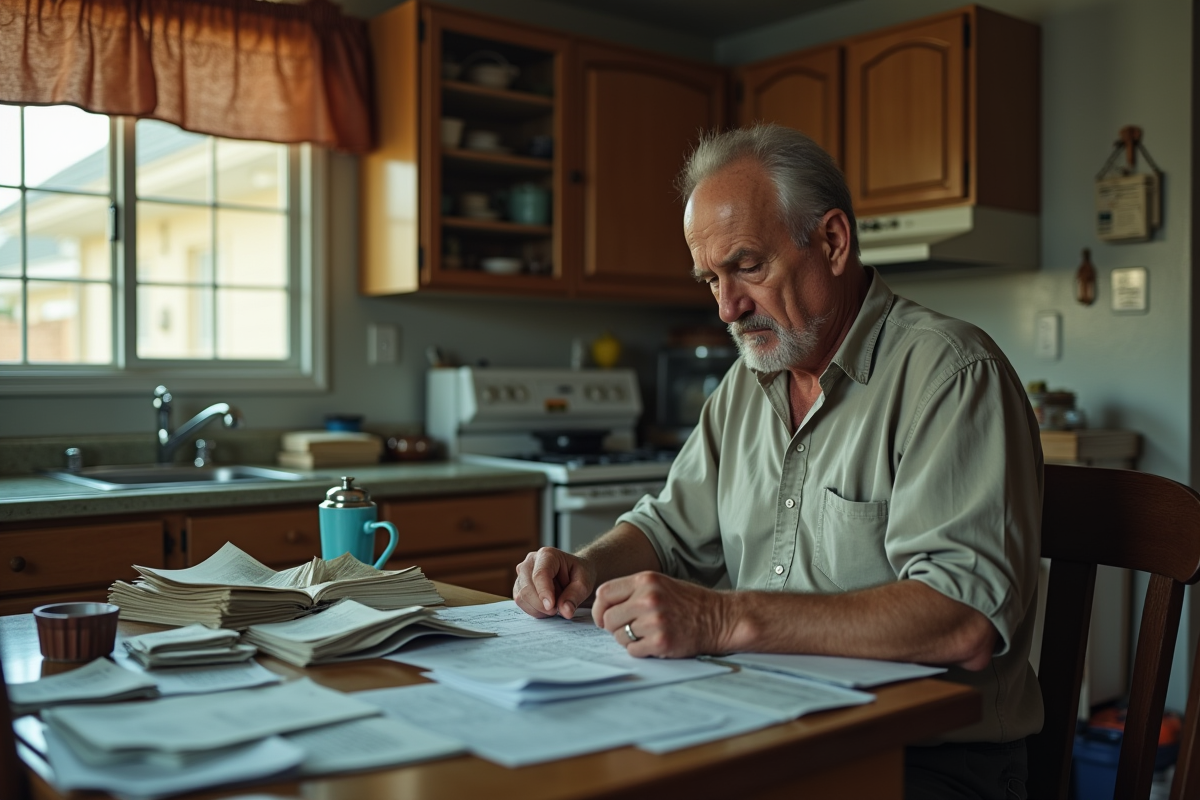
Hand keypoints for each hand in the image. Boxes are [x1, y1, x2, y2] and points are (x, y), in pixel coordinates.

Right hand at [513, 547, 595, 618]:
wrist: (572, 574)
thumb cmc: (578, 574)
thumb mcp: (584, 583)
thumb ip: (575, 596)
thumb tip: (565, 611)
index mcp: (547, 555)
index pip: (540, 574)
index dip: (544, 592)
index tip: (551, 607)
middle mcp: (530, 562)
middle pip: (527, 588)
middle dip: (542, 605)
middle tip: (558, 610)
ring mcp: (521, 574)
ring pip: (521, 598)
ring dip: (539, 609)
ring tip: (555, 605)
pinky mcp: (518, 587)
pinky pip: (521, 603)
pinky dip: (534, 610)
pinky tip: (546, 606)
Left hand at [591, 571, 733, 657]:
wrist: (719, 618)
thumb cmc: (688, 602)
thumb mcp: (659, 584)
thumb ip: (632, 591)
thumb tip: (601, 608)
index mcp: (645, 580)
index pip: (604, 593)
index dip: (599, 609)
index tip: (602, 617)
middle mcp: (647, 598)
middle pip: (608, 618)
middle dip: (614, 627)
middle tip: (629, 628)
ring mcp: (654, 621)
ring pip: (619, 636)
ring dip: (628, 639)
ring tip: (647, 634)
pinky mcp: (661, 642)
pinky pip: (633, 650)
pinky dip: (640, 650)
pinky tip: (654, 643)